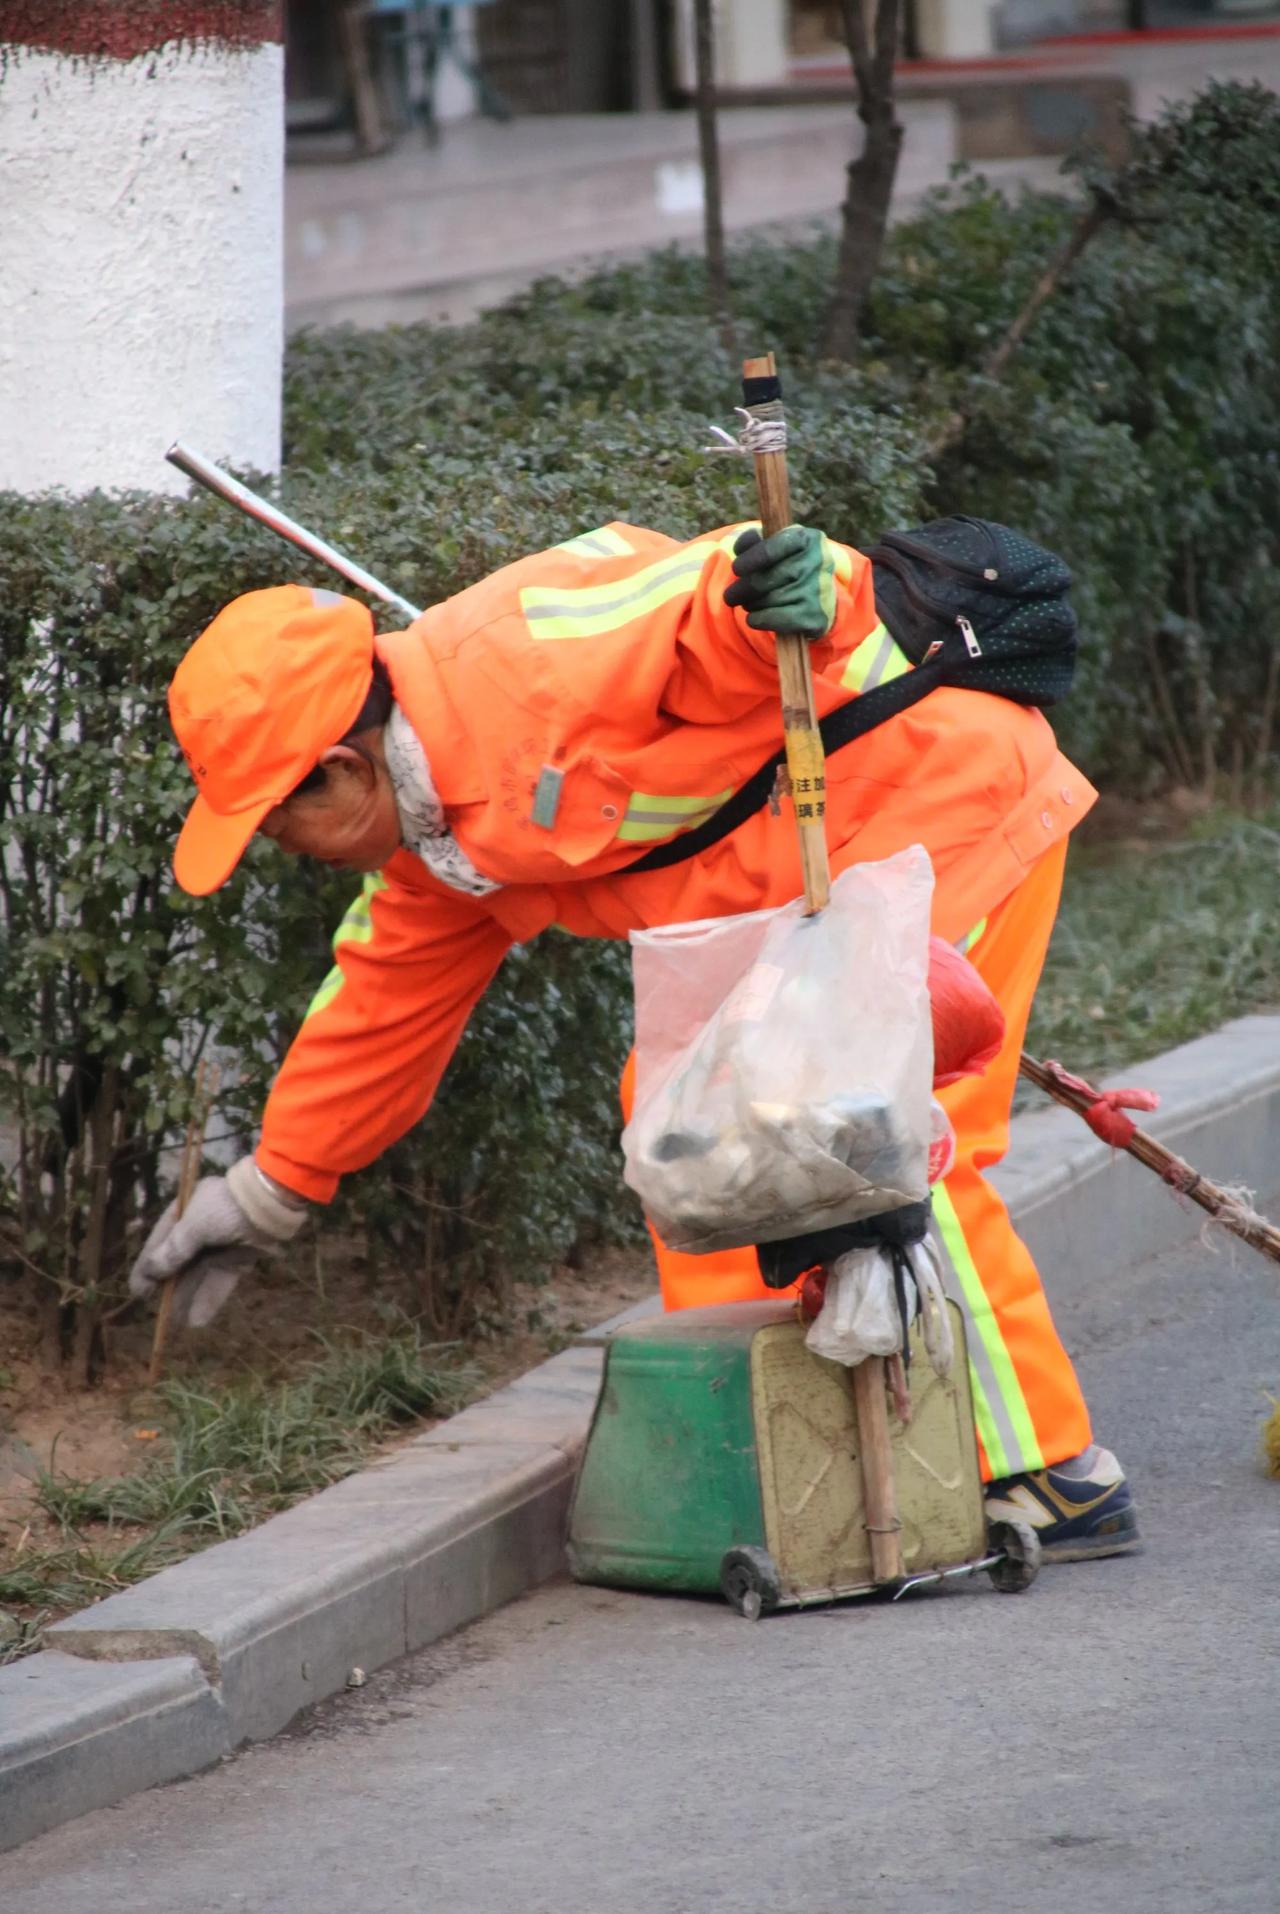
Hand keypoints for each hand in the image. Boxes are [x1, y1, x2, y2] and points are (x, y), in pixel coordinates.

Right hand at [129, 1158, 307, 1328]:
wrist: (274, 1202)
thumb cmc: (228, 1208)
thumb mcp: (195, 1226)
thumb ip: (174, 1250)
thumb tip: (150, 1271)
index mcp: (186, 1210)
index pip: (160, 1242)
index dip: (148, 1267)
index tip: (138, 1291)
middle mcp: (202, 1225)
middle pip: (181, 1261)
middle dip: (170, 1288)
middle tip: (160, 1313)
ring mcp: (222, 1241)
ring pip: (200, 1273)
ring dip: (189, 1297)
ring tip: (176, 1323)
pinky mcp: (240, 1255)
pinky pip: (221, 1278)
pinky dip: (211, 1296)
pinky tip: (198, 1319)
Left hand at [723, 524, 837, 637]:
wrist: (824, 600)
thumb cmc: (792, 567)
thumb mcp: (780, 546)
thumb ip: (756, 541)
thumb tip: (740, 548)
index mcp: (809, 538)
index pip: (769, 550)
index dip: (748, 561)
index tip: (736, 569)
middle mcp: (818, 562)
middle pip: (764, 579)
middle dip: (742, 589)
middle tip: (731, 595)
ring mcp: (819, 591)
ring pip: (767, 600)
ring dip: (749, 604)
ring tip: (748, 604)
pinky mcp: (816, 617)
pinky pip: (774, 619)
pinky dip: (757, 619)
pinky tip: (754, 618)